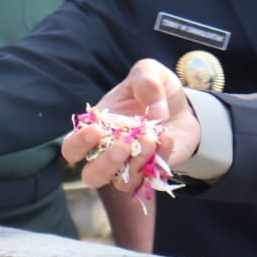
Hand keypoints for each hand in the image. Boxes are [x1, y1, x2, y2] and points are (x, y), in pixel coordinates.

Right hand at [61, 59, 201, 192]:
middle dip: (104, 165)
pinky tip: (168, 137)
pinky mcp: (153, 173)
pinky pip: (152, 178)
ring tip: (150, 139)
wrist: (184, 107)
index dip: (79, 144)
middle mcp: (109, 153)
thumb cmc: (155, 91)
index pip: (72, 147)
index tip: (95, 131)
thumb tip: (155, 114)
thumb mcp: (149, 72)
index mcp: (97, 129)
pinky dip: (160, 159)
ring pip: (121, 184)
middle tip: (123, 146)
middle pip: (91, 176)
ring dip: (135, 165)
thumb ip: (146, 81)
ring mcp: (131, 167)